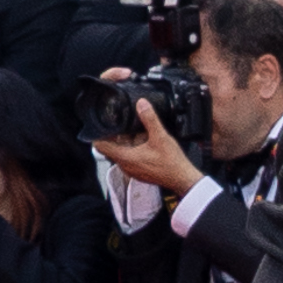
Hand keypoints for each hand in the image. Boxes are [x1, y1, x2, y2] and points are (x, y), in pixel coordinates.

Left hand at [88, 87, 205, 198]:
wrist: (182, 179)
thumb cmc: (171, 163)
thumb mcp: (160, 137)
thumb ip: (150, 119)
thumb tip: (142, 104)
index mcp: (125, 157)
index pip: (100, 146)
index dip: (100, 134)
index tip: (106, 125)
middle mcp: (125, 166)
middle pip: (111, 148)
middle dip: (117, 136)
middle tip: (127, 127)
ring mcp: (131, 171)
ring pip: (121, 153)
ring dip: (127, 144)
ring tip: (140, 135)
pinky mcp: (139, 173)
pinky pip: (130, 160)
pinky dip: (134, 151)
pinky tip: (147, 146)